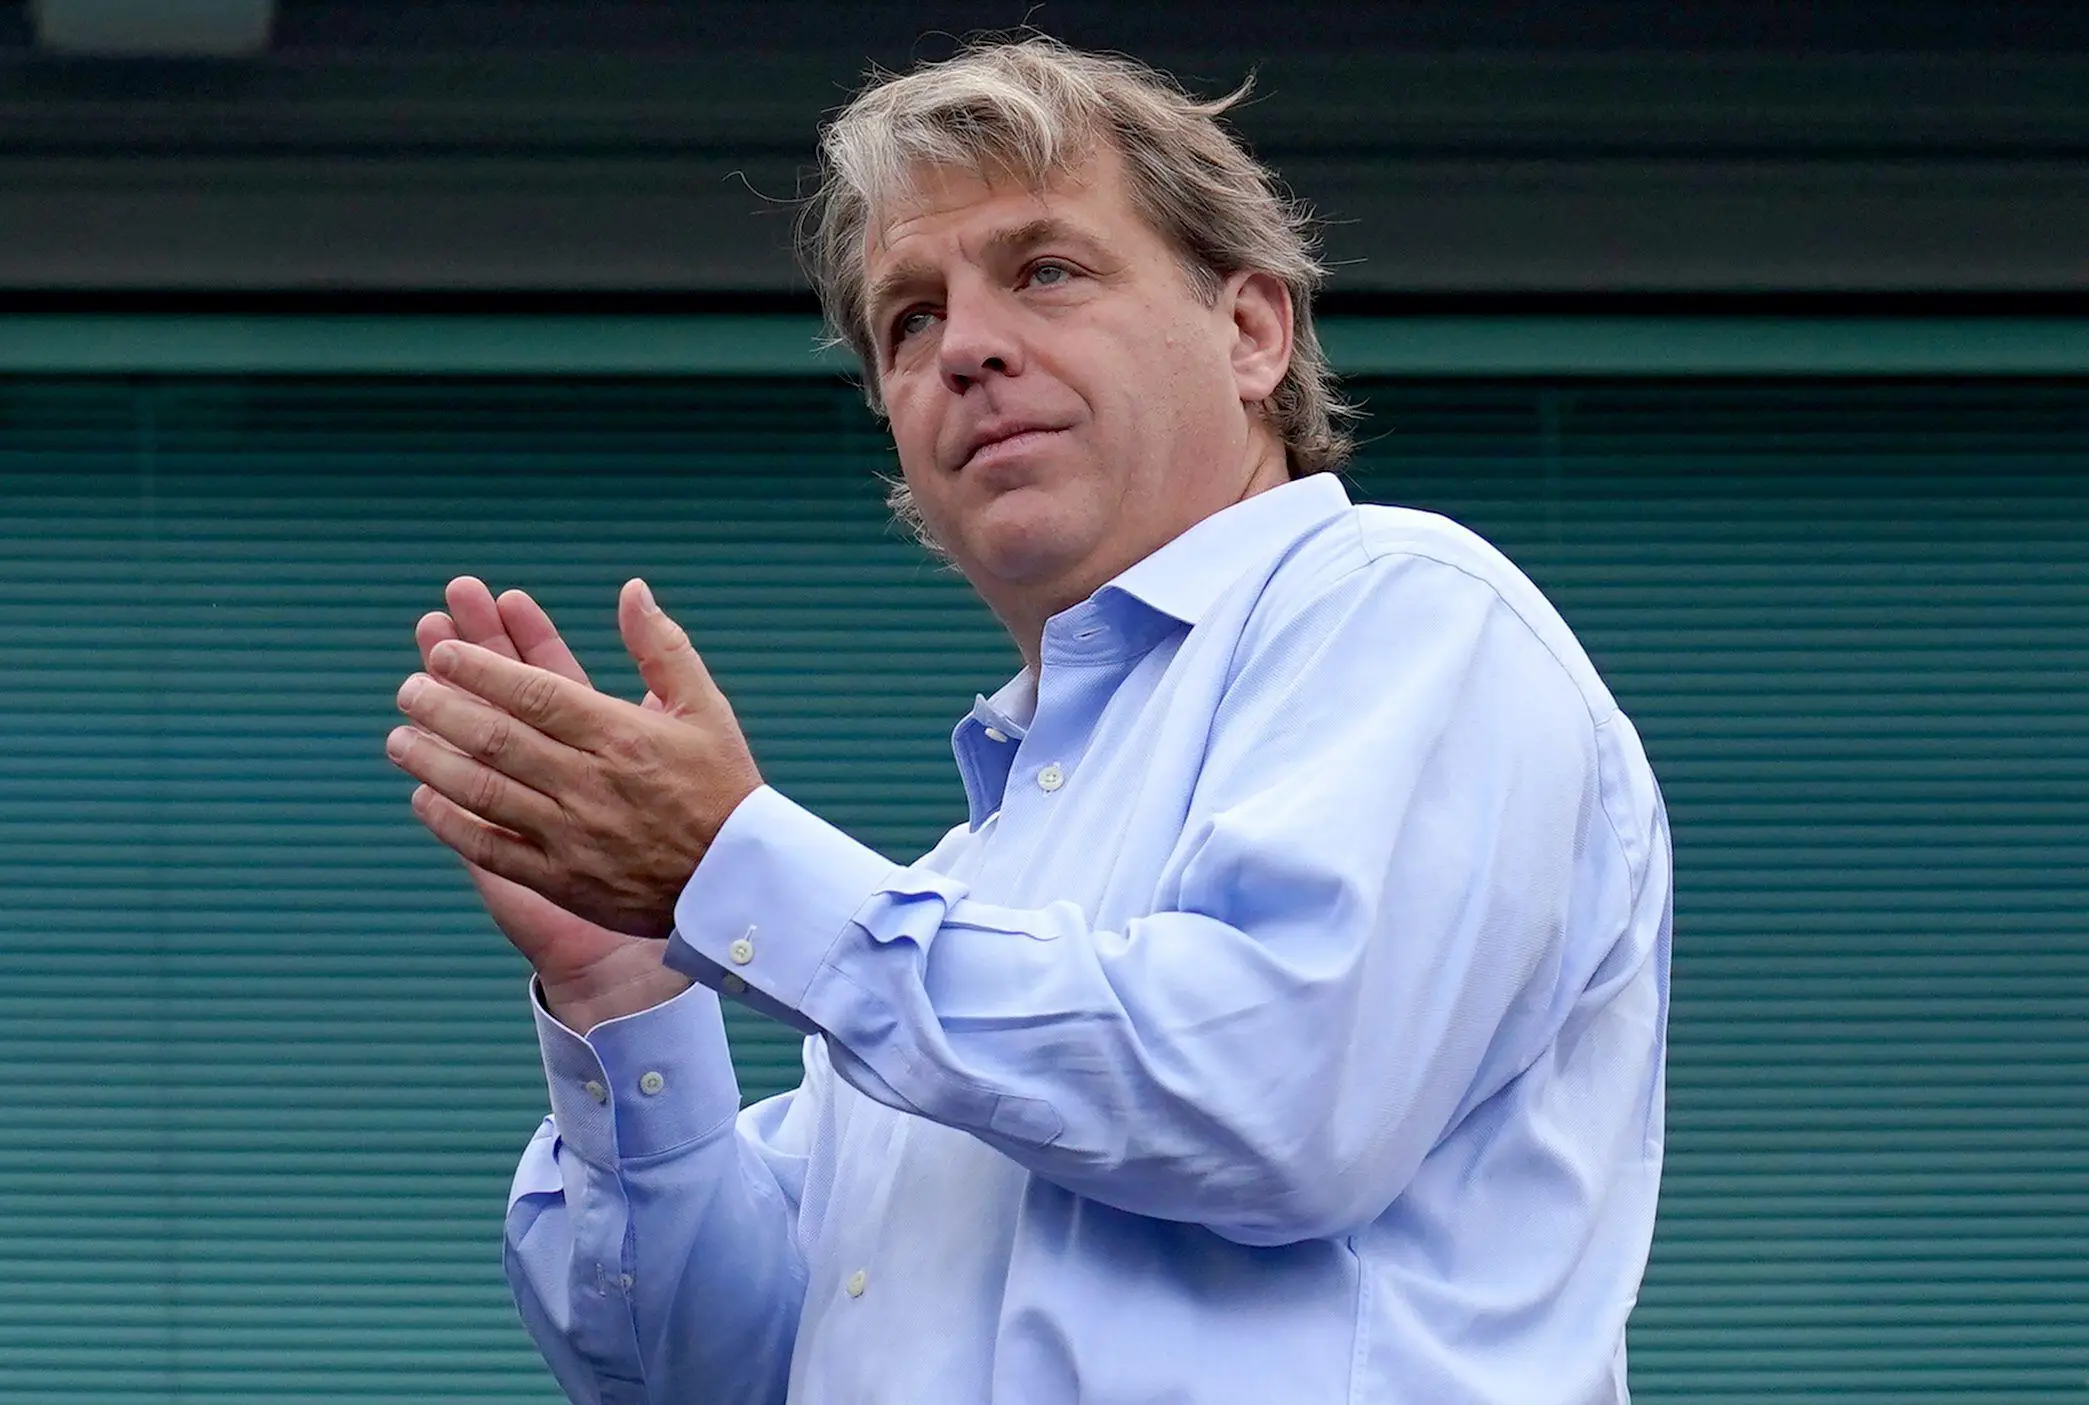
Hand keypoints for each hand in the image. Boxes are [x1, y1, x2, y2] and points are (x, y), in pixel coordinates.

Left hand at [405, 578, 691, 1031]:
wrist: (738, 880)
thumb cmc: (722, 786)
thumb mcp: (705, 706)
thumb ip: (662, 646)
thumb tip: (631, 590)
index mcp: (622, 736)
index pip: (535, 692)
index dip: (481, 668)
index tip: (442, 651)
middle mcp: (591, 783)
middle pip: (497, 738)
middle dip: (442, 708)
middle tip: (407, 689)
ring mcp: (572, 835)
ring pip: (484, 792)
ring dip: (433, 761)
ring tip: (399, 737)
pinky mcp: (563, 879)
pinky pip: (492, 850)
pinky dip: (451, 823)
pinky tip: (424, 798)